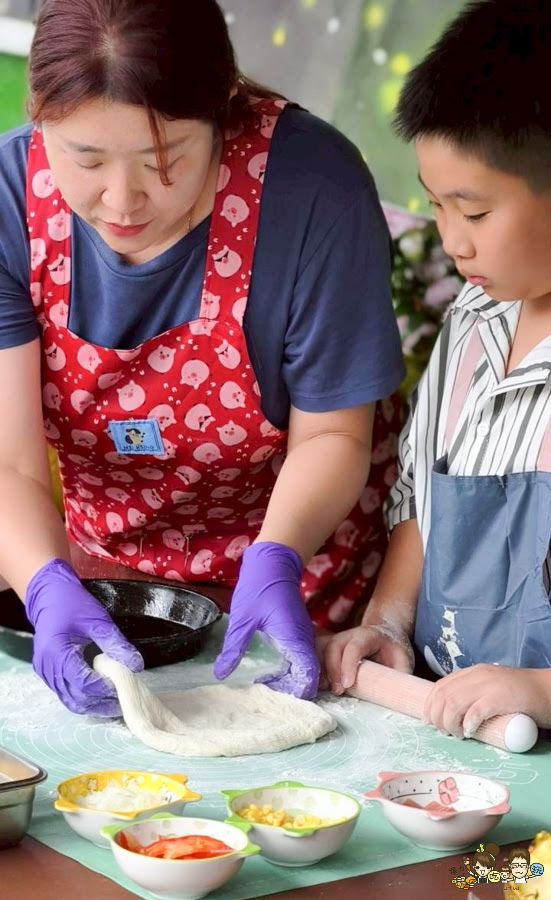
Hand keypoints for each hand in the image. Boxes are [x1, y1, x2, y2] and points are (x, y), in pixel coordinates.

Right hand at [25, 558, 142, 715]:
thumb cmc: (72, 603)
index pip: (83, 682)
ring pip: (69, 700)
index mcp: (56, 651)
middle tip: (123, 700)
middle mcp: (46, 666)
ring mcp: (44, 671)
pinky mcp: (46, 672)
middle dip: (100, 701)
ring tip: (115, 702)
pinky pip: (65, 693)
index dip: (105, 688)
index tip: (124, 686)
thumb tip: (136, 665)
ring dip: (92, 704)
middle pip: (76, 697)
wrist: (48, 594)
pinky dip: (83, 697)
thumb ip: (116, 643)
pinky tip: (100, 695)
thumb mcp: (97, 620)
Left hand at [213, 542, 318, 699]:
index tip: (271, 696)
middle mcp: (303, 640)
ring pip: (304, 667)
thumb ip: (234, 648)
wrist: (273, 561)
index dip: (295, 693)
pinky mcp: (297, 632)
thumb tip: (221, 674)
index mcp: (294, 640)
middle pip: (307, 677)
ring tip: (263, 685)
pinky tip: (268, 670)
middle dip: (290, 690)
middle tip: (263, 694)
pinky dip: (288, 668)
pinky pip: (298, 657)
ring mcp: (302, 636)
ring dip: (288, 679)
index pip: (308, 677)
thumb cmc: (258, 587)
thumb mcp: (242, 619)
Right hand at [316, 619, 414, 694]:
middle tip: (337, 691)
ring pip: (321, 649)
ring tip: (325, 690)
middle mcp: (350, 634)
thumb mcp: (404, 661)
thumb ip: (399, 677)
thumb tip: (395, 698)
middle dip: (332, 669)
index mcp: (370, 635)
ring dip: (321, 670)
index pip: (355, 646)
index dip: (348, 664)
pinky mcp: (331, 648)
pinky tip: (318, 685)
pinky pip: (317, 655)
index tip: (347, 685)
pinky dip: (316, 669)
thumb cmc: (395, 651)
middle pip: (334, 646)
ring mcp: (338, 640)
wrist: (387, 635)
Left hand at [422, 663, 550, 737]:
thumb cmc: (521, 694)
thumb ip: (475, 694)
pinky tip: (469, 732)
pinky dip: (468, 723)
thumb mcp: (492, 688)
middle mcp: (478, 675)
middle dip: (437, 716)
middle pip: (444, 695)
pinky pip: (476, 710)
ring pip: (454, 702)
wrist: (548, 690)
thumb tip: (453, 713)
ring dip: (450, 722)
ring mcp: (489, 685)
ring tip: (457, 734)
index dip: (430, 704)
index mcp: (474, 672)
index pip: (441, 685)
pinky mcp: (501, 697)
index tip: (427, 720)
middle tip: (443, 732)